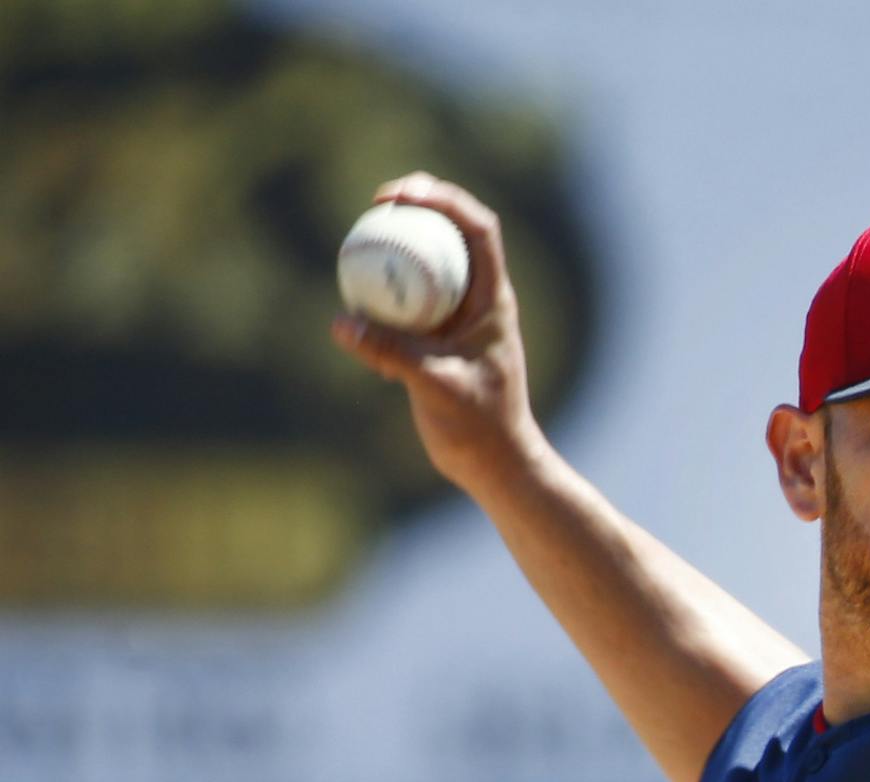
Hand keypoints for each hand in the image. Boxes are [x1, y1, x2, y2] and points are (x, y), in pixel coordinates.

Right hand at [329, 174, 542, 493]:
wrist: (494, 464)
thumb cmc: (479, 427)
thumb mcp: (435, 386)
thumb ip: (392, 353)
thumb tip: (342, 324)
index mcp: (492, 300)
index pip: (478, 230)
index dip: (443, 199)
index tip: (400, 196)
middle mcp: (478, 301)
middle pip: (451, 234)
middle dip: (418, 207)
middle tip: (377, 203)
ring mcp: (458, 319)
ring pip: (428, 265)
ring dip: (399, 246)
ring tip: (362, 237)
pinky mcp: (438, 339)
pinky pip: (408, 300)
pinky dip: (385, 290)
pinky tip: (356, 297)